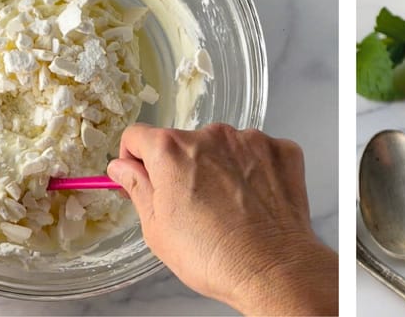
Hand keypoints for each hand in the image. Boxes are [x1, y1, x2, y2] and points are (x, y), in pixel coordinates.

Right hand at [108, 124, 336, 315]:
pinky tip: (255, 201)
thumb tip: (122, 168)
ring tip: (229, 208)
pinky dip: (255, 171)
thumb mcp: (157, 228)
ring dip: (220, 167)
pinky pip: (259, 153)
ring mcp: (250, 140)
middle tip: (192, 206)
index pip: (138, 137)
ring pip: (223, 147)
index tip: (142, 176)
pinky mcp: (281, 150)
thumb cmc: (213, 256)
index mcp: (172, 151)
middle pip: (184, 143)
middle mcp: (211, 135)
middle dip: (183, 168)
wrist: (272, 270)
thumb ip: (137, 188)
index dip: (135, 159)